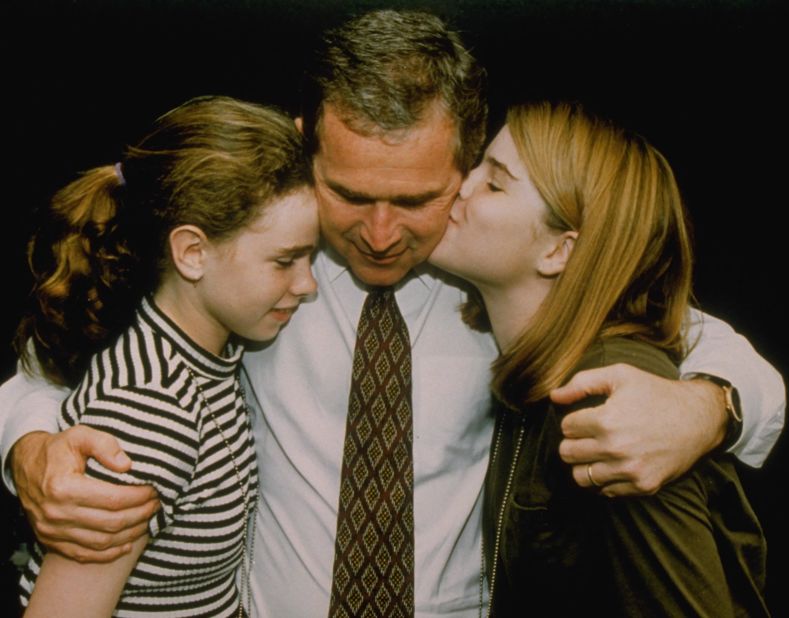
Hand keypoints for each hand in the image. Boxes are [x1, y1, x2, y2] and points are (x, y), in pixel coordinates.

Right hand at [11, 426, 159, 561]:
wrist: (25, 465)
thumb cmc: (58, 449)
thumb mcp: (80, 435)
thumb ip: (104, 444)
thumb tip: (126, 465)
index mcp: (63, 488)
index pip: (113, 499)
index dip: (138, 497)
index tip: (153, 490)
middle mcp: (56, 514)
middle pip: (110, 523)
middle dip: (140, 515)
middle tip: (156, 505)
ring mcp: (52, 531)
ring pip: (101, 542)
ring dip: (129, 534)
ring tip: (147, 520)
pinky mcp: (51, 541)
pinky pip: (83, 554)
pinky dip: (108, 554)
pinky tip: (126, 543)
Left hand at [551, 364, 726, 496]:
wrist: (698, 418)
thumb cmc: (656, 393)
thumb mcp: (620, 375)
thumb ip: (582, 382)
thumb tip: (554, 396)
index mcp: (606, 420)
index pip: (566, 428)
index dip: (574, 421)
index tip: (587, 418)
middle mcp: (615, 448)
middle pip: (568, 454)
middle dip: (573, 443)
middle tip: (587, 436)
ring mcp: (630, 470)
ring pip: (581, 476)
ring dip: (584, 464)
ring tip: (596, 452)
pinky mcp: (643, 485)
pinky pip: (606, 491)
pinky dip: (604, 480)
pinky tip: (613, 464)